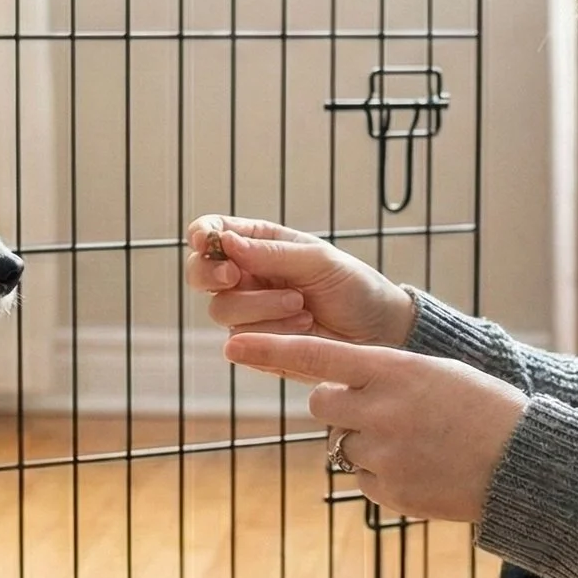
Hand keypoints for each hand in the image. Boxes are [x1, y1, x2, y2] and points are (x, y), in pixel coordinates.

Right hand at [183, 215, 416, 348]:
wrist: (378, 331)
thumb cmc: (353, 286)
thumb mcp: (317, 260)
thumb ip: (270, 253)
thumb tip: (225, 241)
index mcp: (259, 243)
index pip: (213, 232)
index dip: (202, 235)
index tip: (208, 241)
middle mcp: (247, 277)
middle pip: (199, 274)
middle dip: (211, 274)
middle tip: (235, 276)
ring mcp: (249, 313)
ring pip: (221, 310)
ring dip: (260, 307)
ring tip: (301, 305)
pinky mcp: (256, 345)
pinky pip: (242, 340)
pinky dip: (273, 332)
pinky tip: (303, 326)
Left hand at [221, 331, 528, 523]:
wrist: (523, 463)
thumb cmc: (482, 408)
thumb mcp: (433, 373)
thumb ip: (382, 376)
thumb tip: (334, 388)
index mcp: (392, 369)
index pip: (315, 355)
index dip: (269, 350)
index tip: (231, 345)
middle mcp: (379, 410)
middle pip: (322, 403)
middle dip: (339, 404)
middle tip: (381, 410)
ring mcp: (381, 455)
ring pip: (344, 444)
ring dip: (369, 443)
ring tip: (420, 444)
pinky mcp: (387, 493)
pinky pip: (363, 479)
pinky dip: (384, 475)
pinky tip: (422, 469)